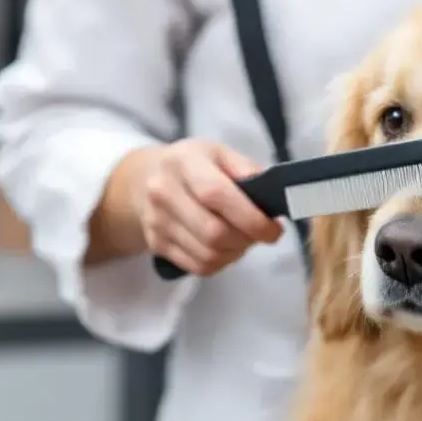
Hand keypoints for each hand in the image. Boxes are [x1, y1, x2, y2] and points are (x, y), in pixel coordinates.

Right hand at [131, 139, 282, 274]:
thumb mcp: (220, 153)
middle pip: (214, 233)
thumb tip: (272, 196)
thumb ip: (247, 170)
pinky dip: (222, 262)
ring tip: (244, 238)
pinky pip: (199, 267)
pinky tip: (227, 247)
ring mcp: (157, 221)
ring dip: (237, 252)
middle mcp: (163, 192)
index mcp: (183, 161)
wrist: (147, 179)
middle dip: (247, 239)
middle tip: (261, 233)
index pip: (216, 194)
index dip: (250, 218)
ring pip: (209, 255)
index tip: (273, 228)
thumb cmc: (195, 165)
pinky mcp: (157, 244)